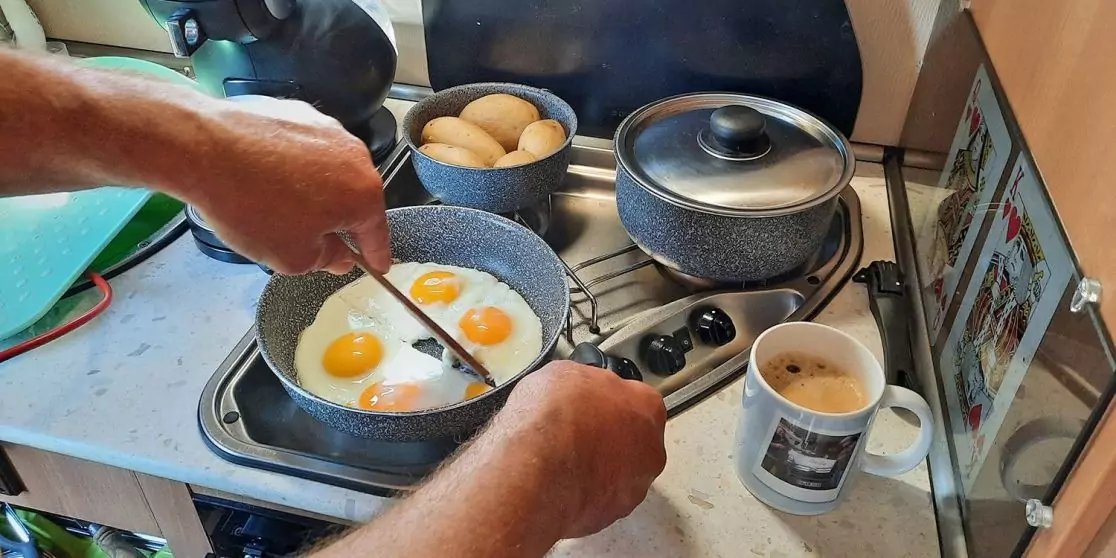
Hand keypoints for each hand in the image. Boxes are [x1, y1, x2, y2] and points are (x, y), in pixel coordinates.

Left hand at [178, 97, 389, 273]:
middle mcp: (353, 155)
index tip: (375, 264)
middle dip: (336, 220)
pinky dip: (289, 164)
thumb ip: (326, 260)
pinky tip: (263, 177)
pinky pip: (302, 147)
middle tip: (311, 240)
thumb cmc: (251, 204)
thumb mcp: (292, 257)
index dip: (375, 254)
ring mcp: (325, 128)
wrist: (204, 148)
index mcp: (363, 193)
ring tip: (276, 206)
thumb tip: (338, 256)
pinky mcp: (296, 112)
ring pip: (328, 170)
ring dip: (312, 190)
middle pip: (353, 197)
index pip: (377, 232)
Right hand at [495, 361, 666, 537]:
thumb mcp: (563, 373)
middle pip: (633, 439)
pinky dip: (582, 491)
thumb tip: (577, 387)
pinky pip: (599, 498)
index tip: (589, 402)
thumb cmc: (553, 421)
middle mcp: (649, 449)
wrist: (533, 471)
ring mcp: (633, 486)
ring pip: (618, 472)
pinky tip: (557, 481)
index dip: (606, 399)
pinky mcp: (611, 514)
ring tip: (562, 459)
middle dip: (607, 436)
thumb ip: (585, 383)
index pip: (635, 398)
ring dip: (596, 466)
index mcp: (646, 406)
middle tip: (575, 431)